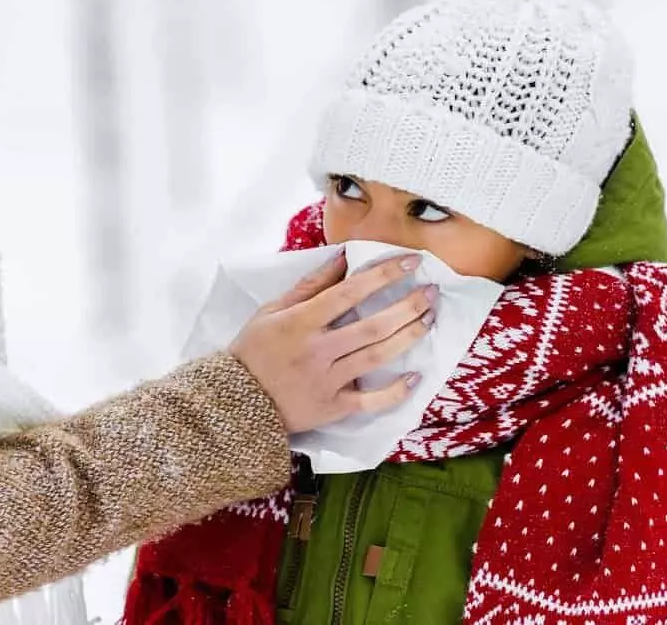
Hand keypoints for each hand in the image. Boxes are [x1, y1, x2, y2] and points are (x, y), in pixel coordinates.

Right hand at [228, 252, 434, 432]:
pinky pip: (371, 401)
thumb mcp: (271, 311)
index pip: (350, 292)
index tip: (410, 262)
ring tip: (429, 319)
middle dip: (408, 306)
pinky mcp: (333, 408)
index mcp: (301, 322)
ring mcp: (327, 381)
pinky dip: (396, 391)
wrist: (235, 402)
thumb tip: (343, 259)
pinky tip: (415, 376)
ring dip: (409, 336)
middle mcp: (318, 350)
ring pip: (378, 357)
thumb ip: (308, 286)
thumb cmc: (253, 350)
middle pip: (373, 326)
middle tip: (431, 292)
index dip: (383, 275)